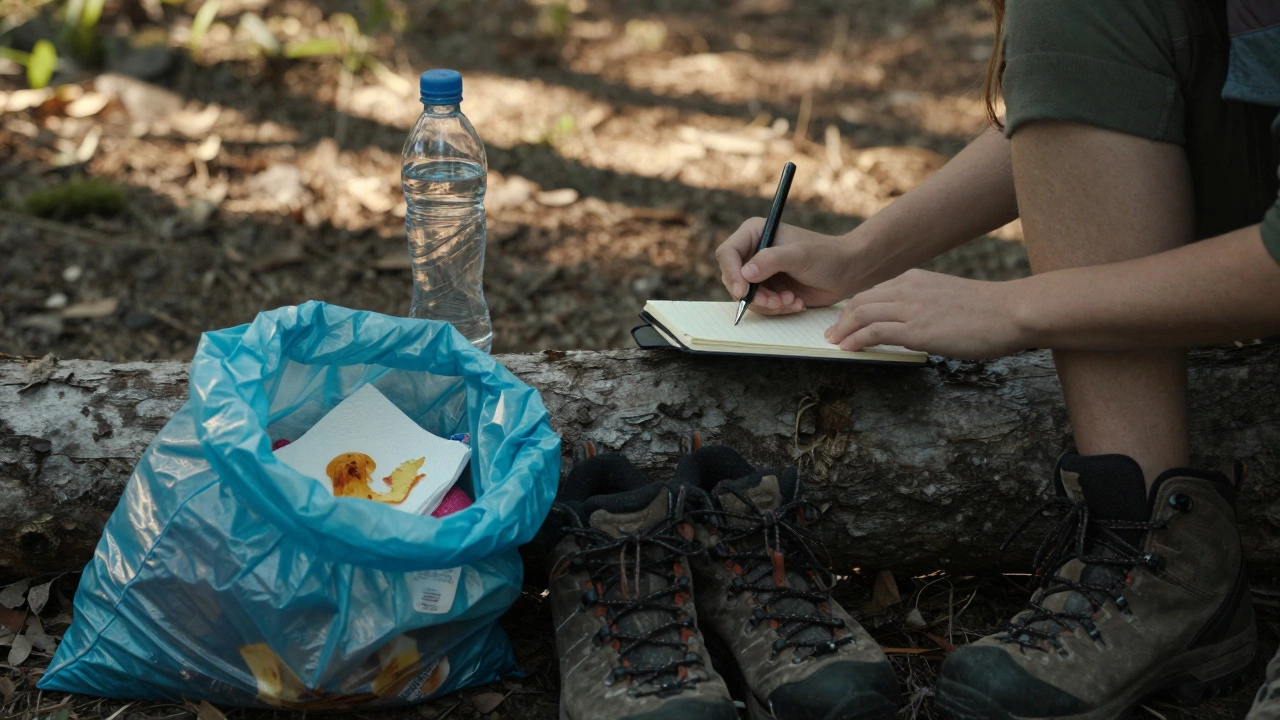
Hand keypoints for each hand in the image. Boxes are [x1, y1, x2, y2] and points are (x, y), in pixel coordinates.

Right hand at [715, 218, 855, 314]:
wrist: (846, 272)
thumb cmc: (826, 255)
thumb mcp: (799, 255)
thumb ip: (771, 260)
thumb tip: (746, 274)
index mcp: (755, 233)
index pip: (728, 253)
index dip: (732, 273)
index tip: (743, 291)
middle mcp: (753, 252)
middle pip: (733, 279)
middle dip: (754, 295)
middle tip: (775, 301)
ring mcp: (760, 273)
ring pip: (746, 297)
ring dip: (768, 304)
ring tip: (791, 300)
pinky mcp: (769, 289)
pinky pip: (761, 306)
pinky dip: (777, 309)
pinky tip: (796, 303)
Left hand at [824, 269, 1028, 358]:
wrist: (1012, 311)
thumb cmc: (989, 311)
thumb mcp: (949, 299)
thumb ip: (928, 305)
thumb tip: (918, 324)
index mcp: (916, 279)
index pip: (874, 292)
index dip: (856, 308)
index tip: (846, 321)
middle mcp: (908, 289)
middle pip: (861, 301)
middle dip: (842, 319)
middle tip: (832, 333)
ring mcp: (911, 308)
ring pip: (862, 314)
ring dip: (843, 330)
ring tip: (834, 343)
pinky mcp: (916, 329)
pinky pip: (874, 331)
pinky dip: (855, 340)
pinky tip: (848, 348)